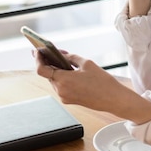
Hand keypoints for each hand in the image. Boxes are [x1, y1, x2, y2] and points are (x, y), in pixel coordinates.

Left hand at [34, 50, 150, 122]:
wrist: (113, 98)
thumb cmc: (102, 81)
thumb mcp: (86, 63)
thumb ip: (70, 57)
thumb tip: (60, 54)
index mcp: (63, 80)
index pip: (41, 69)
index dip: (38, 59)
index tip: (37, 51)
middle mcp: (61, 90)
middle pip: (48, 74)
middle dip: (48, 62)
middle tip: (48, 51)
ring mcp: (64, 96)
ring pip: (54, 80)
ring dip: (56, 70)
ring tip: (61, 59)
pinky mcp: (69, 100)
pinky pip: (61, 86)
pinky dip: (62, 77)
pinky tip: (68, 71)